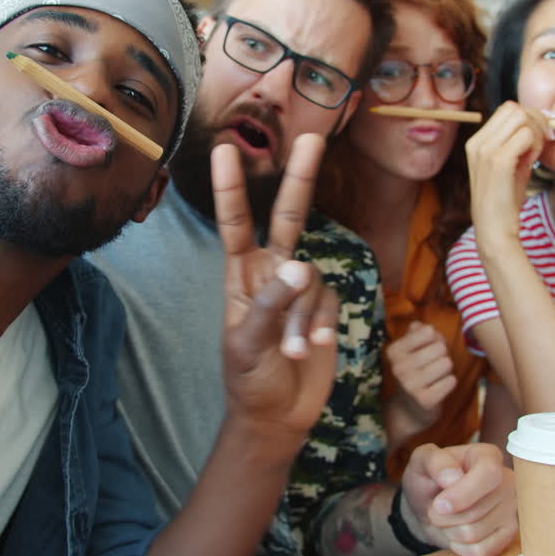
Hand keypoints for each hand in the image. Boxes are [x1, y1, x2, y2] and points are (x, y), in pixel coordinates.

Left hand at [212, 133, 338, 441]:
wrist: (276, 417)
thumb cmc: (248, 380)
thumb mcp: (248, 345)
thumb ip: (271, 304)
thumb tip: (299, 266)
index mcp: (240, 276)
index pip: (235, 224)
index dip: (231, 187)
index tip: (224, 149)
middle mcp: (271, 273)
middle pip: (289, 217)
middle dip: (299, 178)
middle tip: (311, 138)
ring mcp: (300, 291)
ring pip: (312, 279)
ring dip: (304, 317)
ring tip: (292, 352)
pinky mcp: (325, 309)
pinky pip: (329, 302)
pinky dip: (320, 325)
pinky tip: (312, 349)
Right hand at [385, 322, 455, 432]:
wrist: (408, 411)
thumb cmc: (415, 373)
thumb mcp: (410, 351)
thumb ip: (417, 333)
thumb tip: (420, 325)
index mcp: (394, 351)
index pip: (428, 331)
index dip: (434, 339)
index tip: (427, 349)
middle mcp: (398, 367)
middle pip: (440, 347)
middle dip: (442, 355)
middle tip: (433, 366)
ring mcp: (410, 385)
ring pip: (447, 363)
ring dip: (446, 370)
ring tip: (435, 377)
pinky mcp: (425, 401)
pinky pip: (451, 381)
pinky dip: (449, 383)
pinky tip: (438, 388)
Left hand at [399, 443, 517, 555]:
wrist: (430, 506)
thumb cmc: (429, 479)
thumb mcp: (422, 461)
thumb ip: (435, 462)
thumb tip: (453, 477)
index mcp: (488, 456)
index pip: (489, 474)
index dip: (463, 494)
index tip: (439, 505)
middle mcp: (507, 481)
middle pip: (476, 511)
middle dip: (445, 515)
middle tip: (437, 507)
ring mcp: (511, 509)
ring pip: (475, 534)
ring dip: (449, 530)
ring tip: (447, 517)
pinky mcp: (508, 535)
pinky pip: (481, 551)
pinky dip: (460, 546)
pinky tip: (457, 532)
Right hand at [465, 101, 553, 246]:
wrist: (494, 230)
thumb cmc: (504, 201)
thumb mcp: (509, 166)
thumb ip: (518, 143)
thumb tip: (541, 121)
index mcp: (476, 143)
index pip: (507, 109)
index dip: (529, 116)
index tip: (542, 134)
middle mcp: (477, 143)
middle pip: (514, 108)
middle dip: (536, 120)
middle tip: (547, 140)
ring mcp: (486, 151)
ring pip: (522, 117)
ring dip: (537, 133)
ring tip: (536, 155)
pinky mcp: (498, 161)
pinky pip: (526, 135)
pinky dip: (536, 145)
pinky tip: (534, 162)